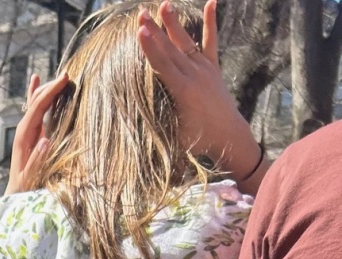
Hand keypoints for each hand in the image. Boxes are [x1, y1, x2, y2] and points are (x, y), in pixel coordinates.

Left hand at [7, 72, 68, 193]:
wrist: (16, 191)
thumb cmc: (25, 187)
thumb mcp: (31, 176)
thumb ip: (38, 159)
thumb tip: (45, 140)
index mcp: (23, 136)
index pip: (37, 107)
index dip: (50, 91)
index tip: (65, 78)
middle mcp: (23, 129)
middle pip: (36, 100)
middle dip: (51, 86)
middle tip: (68, 75)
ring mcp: (26, 129)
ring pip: (36, 102)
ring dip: (48, 88)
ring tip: (61, 78)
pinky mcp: (30, 132)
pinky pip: (33, 109)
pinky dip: (35, 93)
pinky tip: (35, 78)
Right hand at [137, 0, 266, 189]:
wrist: (229, 136)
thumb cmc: (197, 141)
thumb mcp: (173, 134)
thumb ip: (159, 119)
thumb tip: (132, 115)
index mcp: (183, 90)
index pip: (163, 64)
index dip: (150, 47)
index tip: (140, 31)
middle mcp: (195, 75)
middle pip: (170, 49)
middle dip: (155, 30)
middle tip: (141, 13)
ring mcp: (205, 69)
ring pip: (186, 42)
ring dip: (174, 24)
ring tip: (164, 5)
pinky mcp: (213, 68)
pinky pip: (211, 42)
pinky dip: (210, 23)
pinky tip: (211, 3)